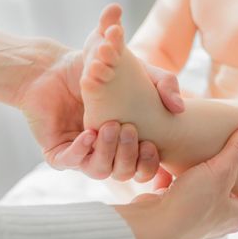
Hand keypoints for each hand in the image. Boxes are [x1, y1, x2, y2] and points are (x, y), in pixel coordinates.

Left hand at [16, 43, 183, 180]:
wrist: (57, 65)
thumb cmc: (98, 69)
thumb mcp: (139, 71)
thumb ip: (164, 84)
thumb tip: (180, 108)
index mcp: (126, 144)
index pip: (142, 169)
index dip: (149, 165)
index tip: (151, 146)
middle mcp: (105, 153)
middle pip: (123, 173)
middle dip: (129, 156)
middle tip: (129, 130)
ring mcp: (82, 154)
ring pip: (99, 171)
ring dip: (107, 153)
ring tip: (110, 128)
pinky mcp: (58, 152)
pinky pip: (70, 162)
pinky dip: (81, 152)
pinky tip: (88, 134)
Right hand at [116, 121, 237, 238]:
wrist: (153, 227)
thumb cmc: (193, 204)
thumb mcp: (221, 171)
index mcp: (235, 218)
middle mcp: (215, 225)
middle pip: (222, 198)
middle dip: (217, 179)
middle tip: (214, 160)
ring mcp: (190, 222)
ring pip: (195, 196)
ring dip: (191, 179)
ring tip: (189, 159)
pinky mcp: (168, 216)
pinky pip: (171, 195)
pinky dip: (168, 181)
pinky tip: (164, 166)